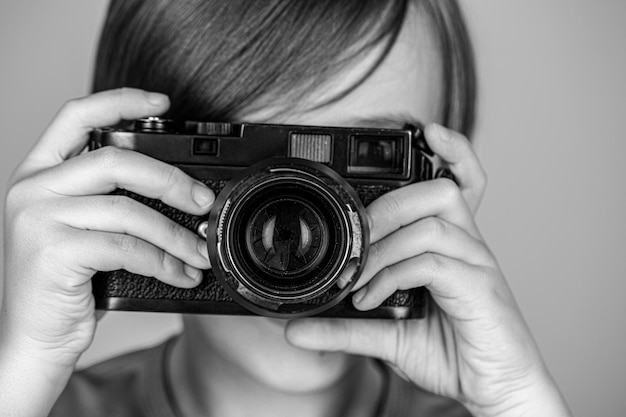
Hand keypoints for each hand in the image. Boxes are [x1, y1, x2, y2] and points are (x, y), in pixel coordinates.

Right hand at [1, 88, 212, 369]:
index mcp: (39, 173)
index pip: (76, 116)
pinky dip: (164, 262)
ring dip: (175, 234)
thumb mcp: (79, 230)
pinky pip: (127, 248)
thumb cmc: (63, 285)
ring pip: (127, 209)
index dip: (121, 101)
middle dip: (170, 180)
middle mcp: (33, 188)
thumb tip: (176, 193)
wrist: (31, 340)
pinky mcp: (53, 251)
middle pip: (115, 160)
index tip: (162, 102)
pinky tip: (181, 274)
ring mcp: (39, 218)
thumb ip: (108, 201)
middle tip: (203, 202)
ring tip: (199, 252)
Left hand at [286, 125, 570, 416]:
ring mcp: (477, 265)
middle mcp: (468, 247)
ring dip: (383, 245)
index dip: (452, 151)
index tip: (426, 130)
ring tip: (358, 278)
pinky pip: (430, 261)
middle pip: (440, 191)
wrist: (494, 389)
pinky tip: (371, 298)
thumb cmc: (452, 352)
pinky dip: (391, 274)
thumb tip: (296, 329)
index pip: (463, 182)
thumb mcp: (388, 336)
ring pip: (432, 221)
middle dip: (390, 204)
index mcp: (453, 246)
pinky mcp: (479, 288)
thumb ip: (344, 328)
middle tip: (357, 238)